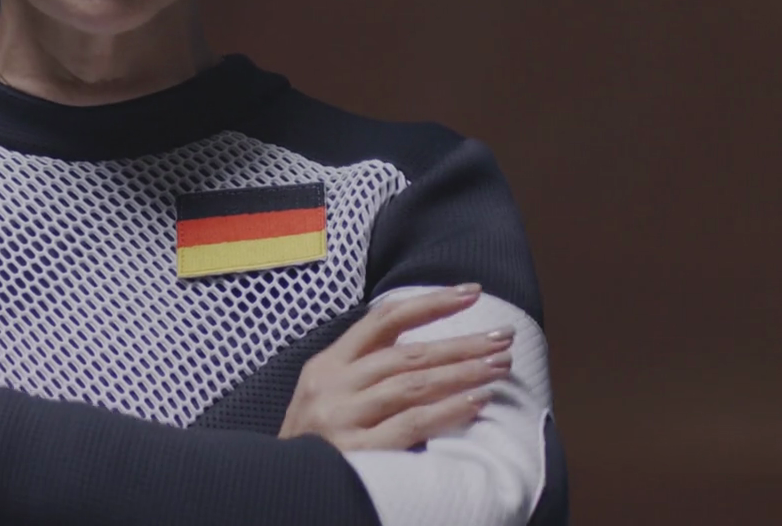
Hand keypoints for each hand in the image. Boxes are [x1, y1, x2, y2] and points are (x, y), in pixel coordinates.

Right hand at [279, 284, 512, 450]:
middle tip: (503, 338)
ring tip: (499, 367)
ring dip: (462, 373)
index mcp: (327, 365)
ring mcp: (342, 418)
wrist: (278, 489)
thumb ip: (365, 370)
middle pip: (408, 353)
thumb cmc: (312, 443)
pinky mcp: (354, 452)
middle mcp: (333, 385)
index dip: (431, 303)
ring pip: (413, 384)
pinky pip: (410, 424)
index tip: (472, 293)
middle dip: (462, 344)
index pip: (384, 321)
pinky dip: (447, 411)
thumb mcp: (326, 395)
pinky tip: (476, 402)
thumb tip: (429, 349)